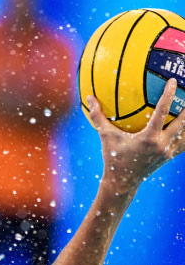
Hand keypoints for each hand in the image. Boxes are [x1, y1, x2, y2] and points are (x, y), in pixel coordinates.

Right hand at [88, 78, 184, 195]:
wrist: (122, 182)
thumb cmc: (112, 157)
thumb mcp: (106, 137)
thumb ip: (98, 117)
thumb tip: (88, 97)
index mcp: (148, 138)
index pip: (162, 112)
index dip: (169, 95)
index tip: (174, 81)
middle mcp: (162, 144)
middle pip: (184, 121)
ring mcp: (168, 151)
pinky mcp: (170, 155)